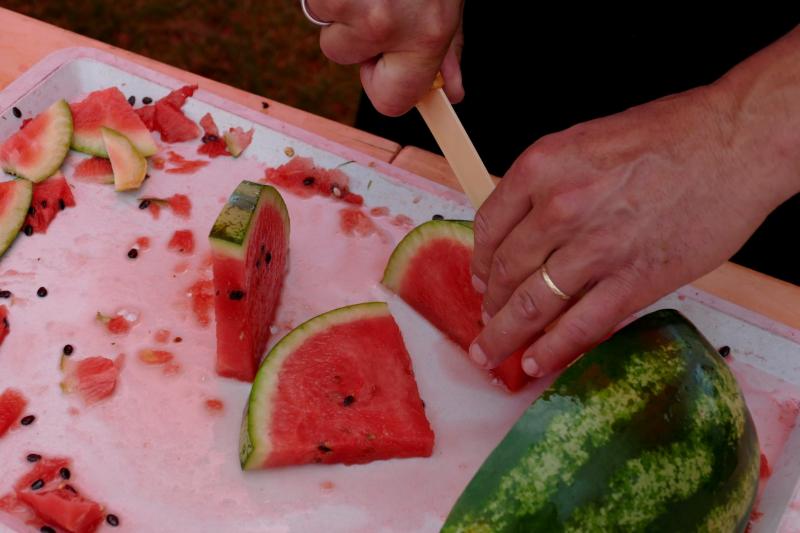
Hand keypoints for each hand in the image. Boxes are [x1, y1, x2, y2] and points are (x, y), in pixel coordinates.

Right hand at [306, 0, 464, 115]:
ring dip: (339, 4)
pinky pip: (314, 1)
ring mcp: (352, 3)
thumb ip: (446, 49)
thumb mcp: (448, 2)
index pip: (390, 102)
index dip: (382, 79)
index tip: (386, 57)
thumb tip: (450, 91)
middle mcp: (386, 23)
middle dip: (351, 29)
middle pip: (341, 54)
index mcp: (426, 35)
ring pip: (324, 22)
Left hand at [468, 26, 799, 377]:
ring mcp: (594, 248)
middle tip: (484, 325)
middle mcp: (558, 208)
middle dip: (489, 306)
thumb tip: (526, 228)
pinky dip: (551, 350)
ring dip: (505, 336)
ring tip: (492, 354)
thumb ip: (549, 185)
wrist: (736, 142)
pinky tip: (535, 363)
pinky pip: (579, 326)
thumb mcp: (586, 142)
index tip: (479, 281)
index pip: (488, 228)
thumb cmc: (670, 134)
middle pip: (504, 272)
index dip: (478, 263)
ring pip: (531, 306)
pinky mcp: (632, 280)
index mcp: (542, 167)